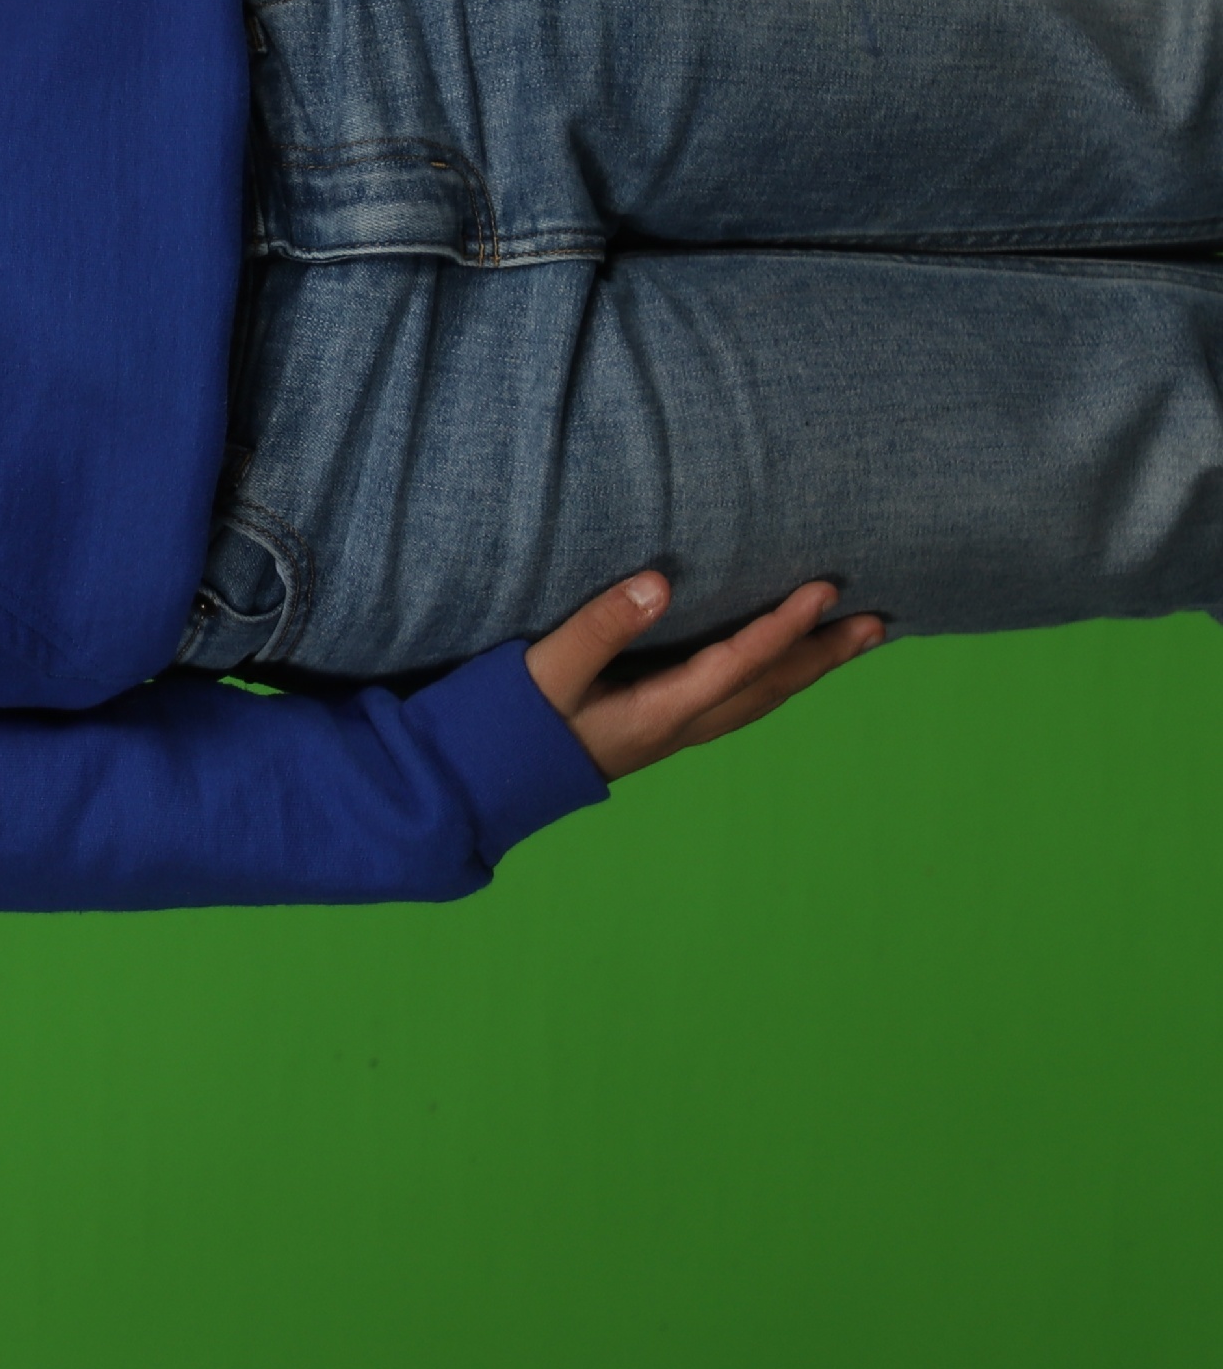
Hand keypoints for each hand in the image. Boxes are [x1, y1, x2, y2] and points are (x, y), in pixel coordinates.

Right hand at [524, 571, 881, 779]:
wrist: (490, 783)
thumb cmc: (513, 722)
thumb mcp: (547, 670)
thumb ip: (599, 628)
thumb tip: (660, 585)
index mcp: (661, 712)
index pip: (739, 664)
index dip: (784, 627)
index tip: (824, 591)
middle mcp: (682, 726)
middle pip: (770, 689)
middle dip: (823, 655)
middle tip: (878, 625)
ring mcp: (676, 731)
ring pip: (761, 698)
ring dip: (809, 668)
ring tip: (851, 641)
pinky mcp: (663, 727)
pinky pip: (741, 701)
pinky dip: (775, 678)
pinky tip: (780, 667)